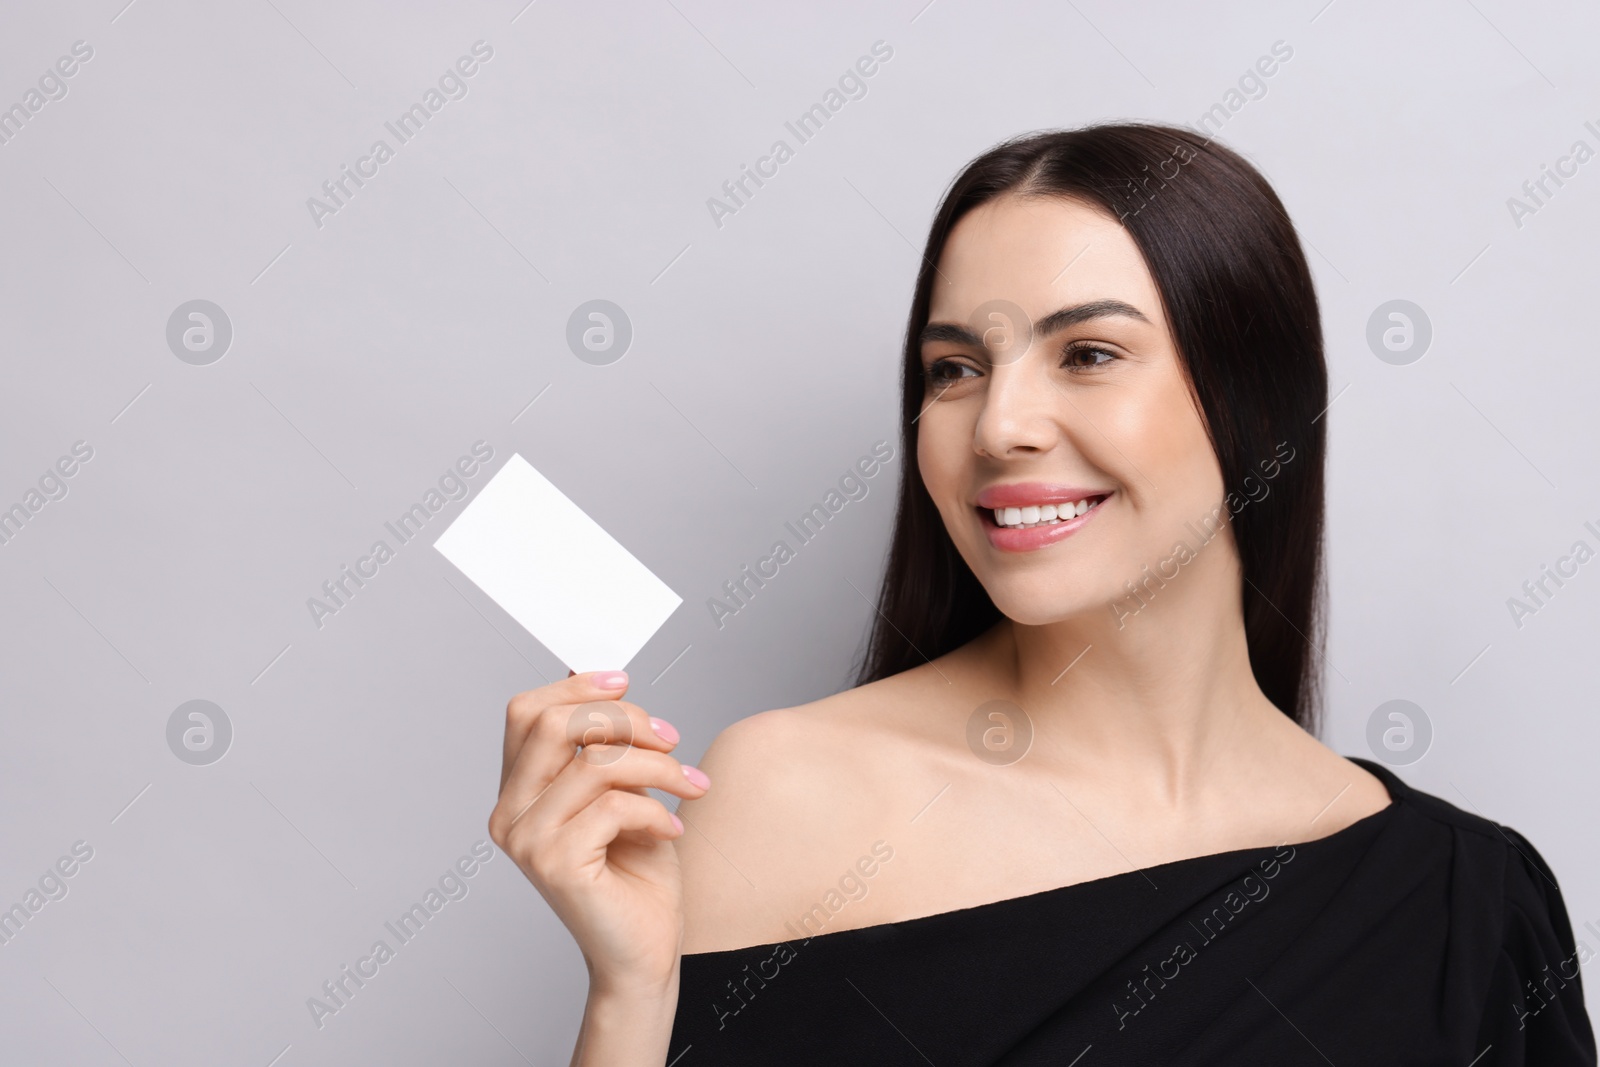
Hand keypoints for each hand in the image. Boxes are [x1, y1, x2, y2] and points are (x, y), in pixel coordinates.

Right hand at [488, 670, 708, 993]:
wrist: (645, 949)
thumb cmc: (636, 872)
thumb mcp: (622, 790)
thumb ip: (604, 746)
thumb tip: (606, 684)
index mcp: (518, 791)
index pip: (526, 713)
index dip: (577, 687)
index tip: (625, 682)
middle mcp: (508, 813)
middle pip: (554, 725)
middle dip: (625, 720)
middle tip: (671, 740)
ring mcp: (526, 840)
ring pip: (596, 764)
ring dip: (658, 768)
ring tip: (688, 787)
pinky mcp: (553, 864)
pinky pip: (613, 806)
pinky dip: (655, 810)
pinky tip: (671, 829)